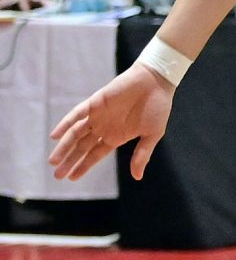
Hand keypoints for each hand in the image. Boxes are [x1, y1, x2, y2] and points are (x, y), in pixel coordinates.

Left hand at [50, 63, 174, 180]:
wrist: (156, 81)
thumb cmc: (158, 107)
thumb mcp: (153, 134)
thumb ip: (142, 155)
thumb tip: (137, 177)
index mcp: (117, 136)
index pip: (95, 154)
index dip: (83, 166)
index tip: (72, 177)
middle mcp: (104, 127)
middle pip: (82, 147)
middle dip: (69, 161)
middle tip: (57, 175)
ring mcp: (98, 115)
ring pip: (75, 133)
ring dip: (64, 147)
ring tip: (53, 161)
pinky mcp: (95, 103)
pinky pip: (76, 114)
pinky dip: (65, 124)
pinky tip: (56, 136)